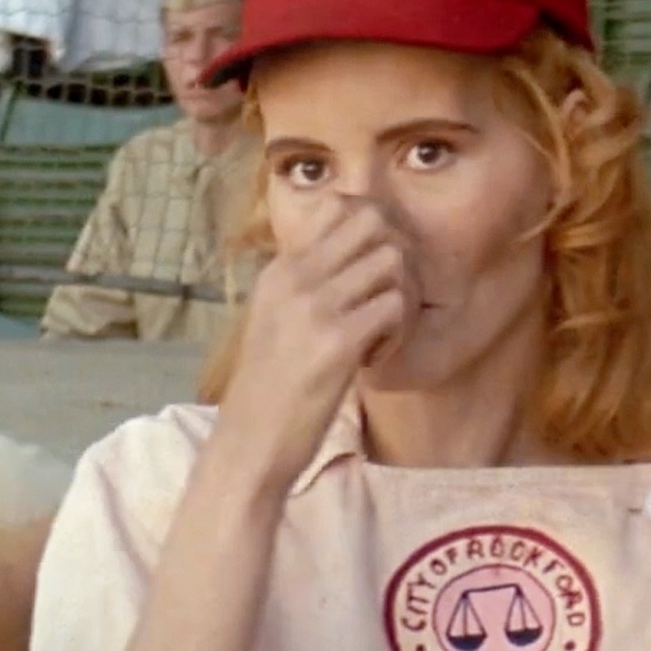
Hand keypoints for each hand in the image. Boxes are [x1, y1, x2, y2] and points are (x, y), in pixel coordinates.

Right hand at [213, 197, 412, 493]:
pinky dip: (397, 333)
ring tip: (380, 334)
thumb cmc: (267, 391)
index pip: (341, 207)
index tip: (370, 279)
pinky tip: (373, 359)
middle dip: (397, 256)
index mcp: (279, 271)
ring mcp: (315, 307)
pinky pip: (395, 308)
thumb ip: (305, 287)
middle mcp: (295, 278)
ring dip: (400, 297)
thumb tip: (350, 260)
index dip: (374, 235)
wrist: (249, 444)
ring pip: (392, 261)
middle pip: (374, 221)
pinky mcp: (337, 342)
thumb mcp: (274, 322)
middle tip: (388, 299)